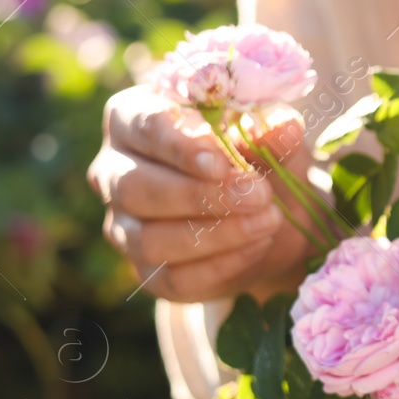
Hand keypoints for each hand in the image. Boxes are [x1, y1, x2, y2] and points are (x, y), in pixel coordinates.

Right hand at [87, 86, 314, 302]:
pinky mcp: (149, 272)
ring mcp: (126, 227)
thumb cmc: (258, 157)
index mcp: (132, 120)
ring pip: (150, 239)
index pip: (141, 126)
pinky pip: (173, 279)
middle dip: (200, 194)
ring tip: (268, 220)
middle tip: (258, 194)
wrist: (274, 213)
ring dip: (215, 233)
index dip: (178, 145)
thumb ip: (273, 130)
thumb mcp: (271, 136)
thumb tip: (283, 127)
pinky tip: (258, 246)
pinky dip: (221, 265)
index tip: (220, 163)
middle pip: (135, 187)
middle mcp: (115, 172)